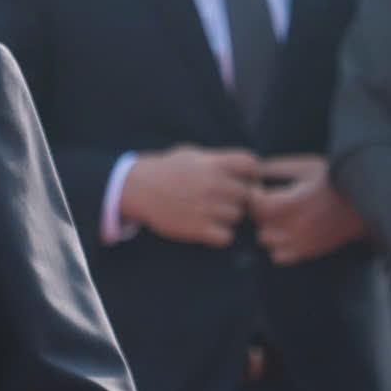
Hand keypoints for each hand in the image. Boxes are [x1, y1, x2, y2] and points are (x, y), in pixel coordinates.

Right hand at [120, 146, 260, 246]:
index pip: (251, 164)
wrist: (137, 188)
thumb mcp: (191, 154)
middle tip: (226, 200)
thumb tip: (249, 167)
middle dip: (240, 198)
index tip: (244, 179)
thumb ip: (219, 160)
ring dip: (229, 216)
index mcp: (213, 163)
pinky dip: (221, 235)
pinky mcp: (197, 228)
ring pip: (237, 216)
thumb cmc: (167, 170)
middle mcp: (212, 184)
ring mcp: (205, 207)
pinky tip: (210, 228)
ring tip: (213, 212)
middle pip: (248, 194)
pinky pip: (226, 236)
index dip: (253, 173)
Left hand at [250, 156, 366, 265]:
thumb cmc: (336, 179)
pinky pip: (279, 257)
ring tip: (277, 216)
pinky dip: (277, 246)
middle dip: (259, 210)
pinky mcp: (309, 252)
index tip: (260, 186)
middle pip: (259, 223)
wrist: (367, 201)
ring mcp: (302, 242)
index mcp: (295, 203)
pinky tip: (286, 232)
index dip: (254, 194)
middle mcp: (296, 226)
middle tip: (268, 198)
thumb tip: (255, 169)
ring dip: (267, 228)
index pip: (257, 205)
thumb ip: (279, 167)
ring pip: (266, 241)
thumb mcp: (308, 166)